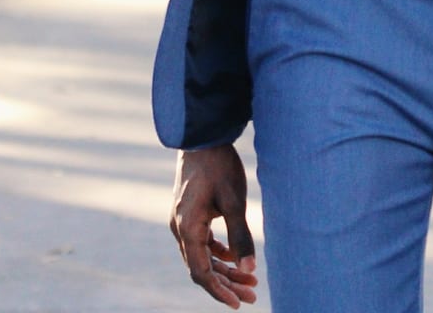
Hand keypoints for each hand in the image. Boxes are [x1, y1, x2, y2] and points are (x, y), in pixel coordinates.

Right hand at [170, 144, 257, 306]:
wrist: (203, 137)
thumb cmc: (219, 166)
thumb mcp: (234, 201)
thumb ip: (240, 236)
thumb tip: (250, 269)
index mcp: (187, 228)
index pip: (201, 272)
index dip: (219, 291)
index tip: (239, 303)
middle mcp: (179, 228)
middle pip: (201, 267)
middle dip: (226, 283)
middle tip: (252, 295)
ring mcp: (182, 221)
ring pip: (202, 255)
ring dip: (224, 269)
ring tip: (250, 280)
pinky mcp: (188, 213)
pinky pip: (201, 242)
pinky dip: (217, 253)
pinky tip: (234, 257)